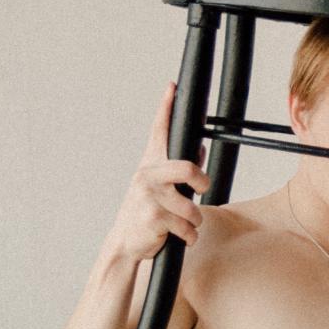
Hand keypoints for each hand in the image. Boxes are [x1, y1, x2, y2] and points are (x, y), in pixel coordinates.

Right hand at [106, 81, 211, 263]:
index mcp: (150, 165)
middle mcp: (147, 176)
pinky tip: (177, 237)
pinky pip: (187, 228)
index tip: (172, 87)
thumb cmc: (145, 212)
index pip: (159, 130)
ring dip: (194, 221)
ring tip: (183, 224)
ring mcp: (149, 196)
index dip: (166, 107)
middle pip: (188, 168)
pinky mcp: (154, 217)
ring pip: (192, 207)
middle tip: (202, 189)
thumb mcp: (159, 189)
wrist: (125, 242)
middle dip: (202, 182)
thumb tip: (200, 149)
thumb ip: (177, 171)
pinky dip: (189, 236)